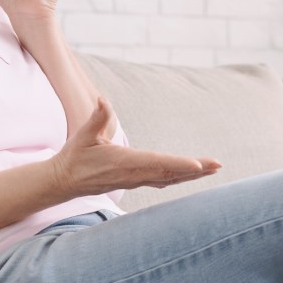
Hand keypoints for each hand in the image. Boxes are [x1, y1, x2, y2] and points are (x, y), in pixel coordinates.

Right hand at [50, 97, 220, 196]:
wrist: (63, 181)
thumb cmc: (75, 156)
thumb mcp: (84, 134)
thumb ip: (97, 117)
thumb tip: (103, 100)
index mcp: (125, 162)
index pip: (158, 164)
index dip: (179, 165)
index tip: (199, 166)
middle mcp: (134, 175)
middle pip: (171, 174)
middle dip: (196, 170)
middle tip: (218, 165)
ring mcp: (135, 181)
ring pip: (169, 179)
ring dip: (191, 175)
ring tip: (213, 170)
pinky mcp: (134, 182)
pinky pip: (162, 182)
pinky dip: (179, 178)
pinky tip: (190, 175)